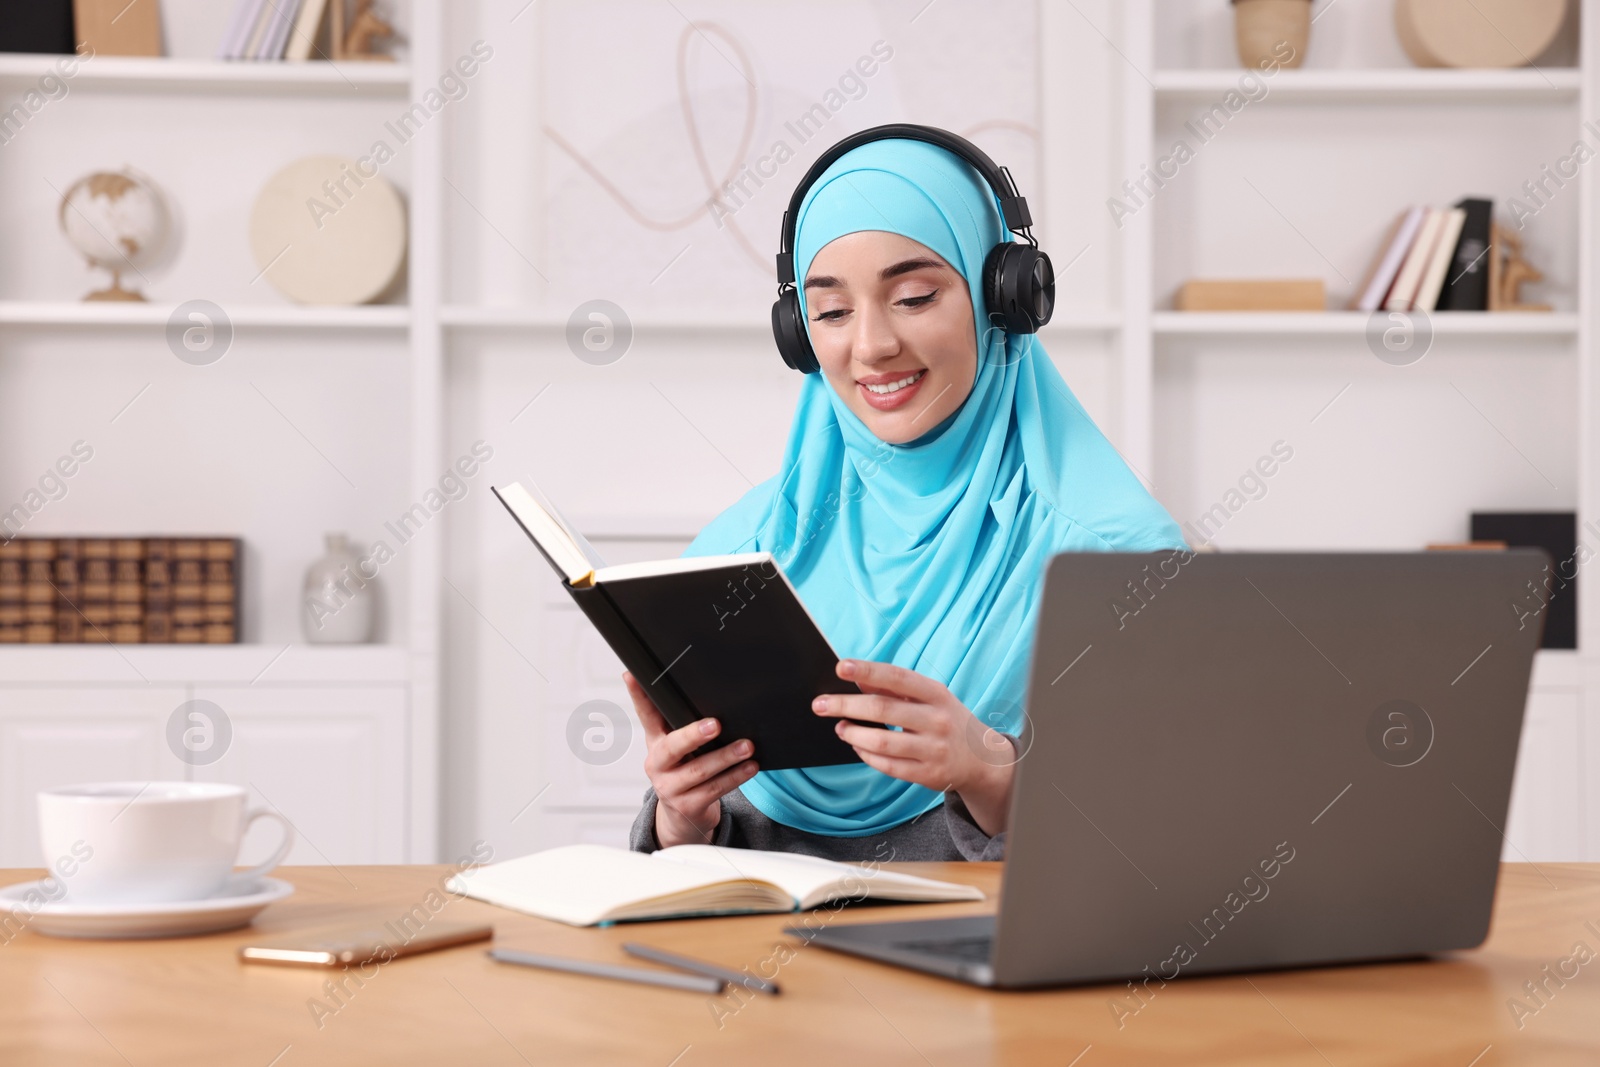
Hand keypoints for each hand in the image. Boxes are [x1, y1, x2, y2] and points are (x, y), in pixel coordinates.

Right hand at [623, 671, 758, 848]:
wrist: (683, 818)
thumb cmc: (686, 772)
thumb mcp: (680, 748)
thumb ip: (685, 725)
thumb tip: (714, 694)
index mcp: (655, 742)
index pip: (645, 715)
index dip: (638, 695)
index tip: (633, 675)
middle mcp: (657, 764)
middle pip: (672, 747)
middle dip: (694, 735)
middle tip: (716, 725)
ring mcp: (670, 788)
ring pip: (699, 770)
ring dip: (726, 757)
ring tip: (747, 747)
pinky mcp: (688, 806)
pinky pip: (714, 789)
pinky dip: (735, 777)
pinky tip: (750, 767)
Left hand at [811, 659, 1015, 836]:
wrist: (982, 759)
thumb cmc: (948, 720)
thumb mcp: (930, 697)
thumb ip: (895, 687)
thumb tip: (858, 675)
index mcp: (937, 694)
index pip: (898, 677)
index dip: (868, 670)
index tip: (840, 667)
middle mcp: (938, 720)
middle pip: (883, 710)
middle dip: (845, 706)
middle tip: (819, 704)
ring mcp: (934, 750)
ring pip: (882, 742)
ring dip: (853, 734)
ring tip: (839, 727)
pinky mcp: (928, 775)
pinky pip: (888, 766)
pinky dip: (866, 755)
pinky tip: (856, 745)